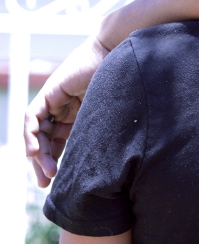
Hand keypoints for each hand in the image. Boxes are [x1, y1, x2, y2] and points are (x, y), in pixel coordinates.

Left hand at [24, 35, 109, 186]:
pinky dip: (31, 134)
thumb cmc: (121, 85)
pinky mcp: (48, 93)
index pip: (57, 144)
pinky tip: (35, 151)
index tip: (56, 185)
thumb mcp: (104, 118)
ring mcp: (54, 102)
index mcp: (76, 118)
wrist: (119, 58)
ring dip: (38, 153)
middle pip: (44, 141)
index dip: (54, 163)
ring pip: (37, 133)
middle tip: (45, 183)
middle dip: (43, 163)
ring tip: (46, 171)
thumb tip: (94, 166)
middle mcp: (62, 111)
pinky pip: (33, 117)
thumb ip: (92, 135)